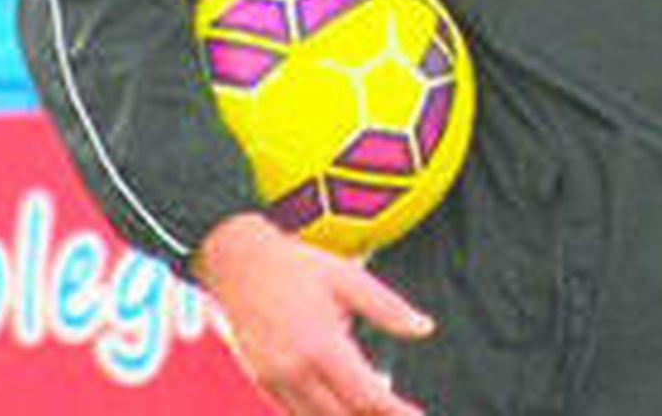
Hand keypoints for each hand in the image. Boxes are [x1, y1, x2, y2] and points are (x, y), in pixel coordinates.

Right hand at [193, 212, 435, 413]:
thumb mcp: (348, 277)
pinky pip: (294, 413)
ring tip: (372, 413)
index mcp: (322, 346)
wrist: (237, 261)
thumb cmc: (294, 266)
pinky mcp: (261, 380)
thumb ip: (387, 308)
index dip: (394, 413)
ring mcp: (275, 379)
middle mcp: (296, 371)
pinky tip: (339, 409)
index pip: (366, 396)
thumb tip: (424, 328)